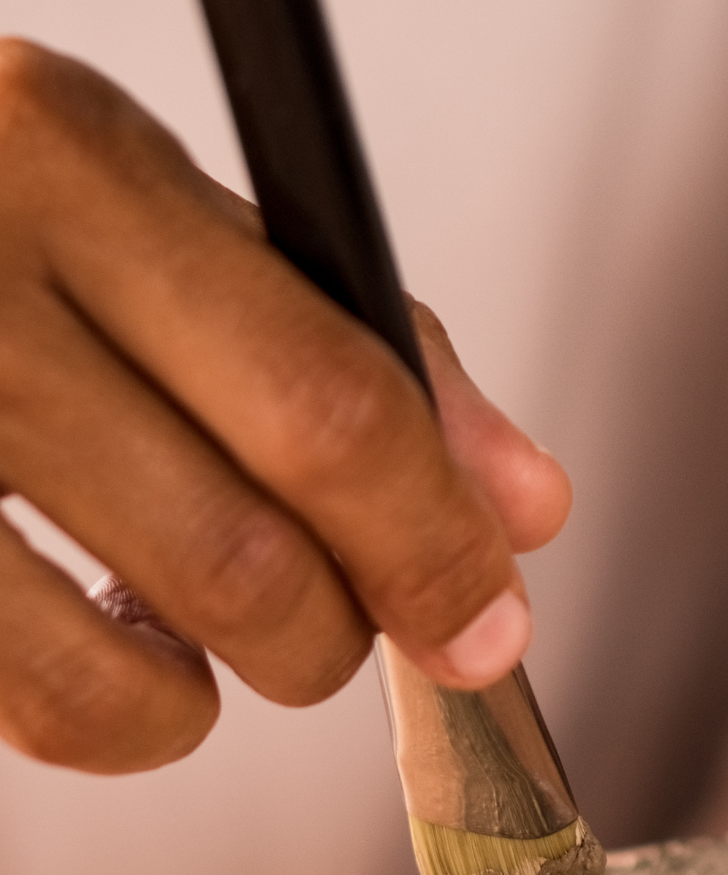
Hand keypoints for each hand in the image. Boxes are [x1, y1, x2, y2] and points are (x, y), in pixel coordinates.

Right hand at [0, 40, 569, 773]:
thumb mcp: (146, 211)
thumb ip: (353, 342)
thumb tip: (530, 510)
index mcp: (72, 156)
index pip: (328, 396)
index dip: (436, 541)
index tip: (492, 619)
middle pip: (244, 547)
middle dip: (334, 631)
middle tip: (332, 629)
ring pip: (119, 662)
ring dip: (212, 695)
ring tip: (203, 646)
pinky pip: (9, 697)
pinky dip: (95, 718)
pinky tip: (90, 652)